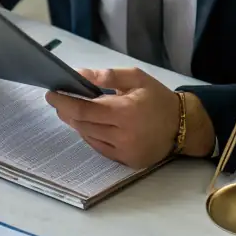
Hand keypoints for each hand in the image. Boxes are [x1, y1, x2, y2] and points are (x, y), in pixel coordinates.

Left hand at [46, 67, 214, 168]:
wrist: (183, 126)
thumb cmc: (158, 98)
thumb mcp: (136, 78)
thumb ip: (108, 75)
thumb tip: (80, 74)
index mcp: (126, 111)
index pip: (85, 109)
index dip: (64, 102)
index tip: (51, 94)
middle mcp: (124, 135)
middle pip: (83, 124)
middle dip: (67, 111)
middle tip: (59, 100)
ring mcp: (125, 151)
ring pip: (89, 137)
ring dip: (77, 124)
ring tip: (73, 111)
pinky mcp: (127, 161)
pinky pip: (99, 148)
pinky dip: (90, 135)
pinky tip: (89, 124)